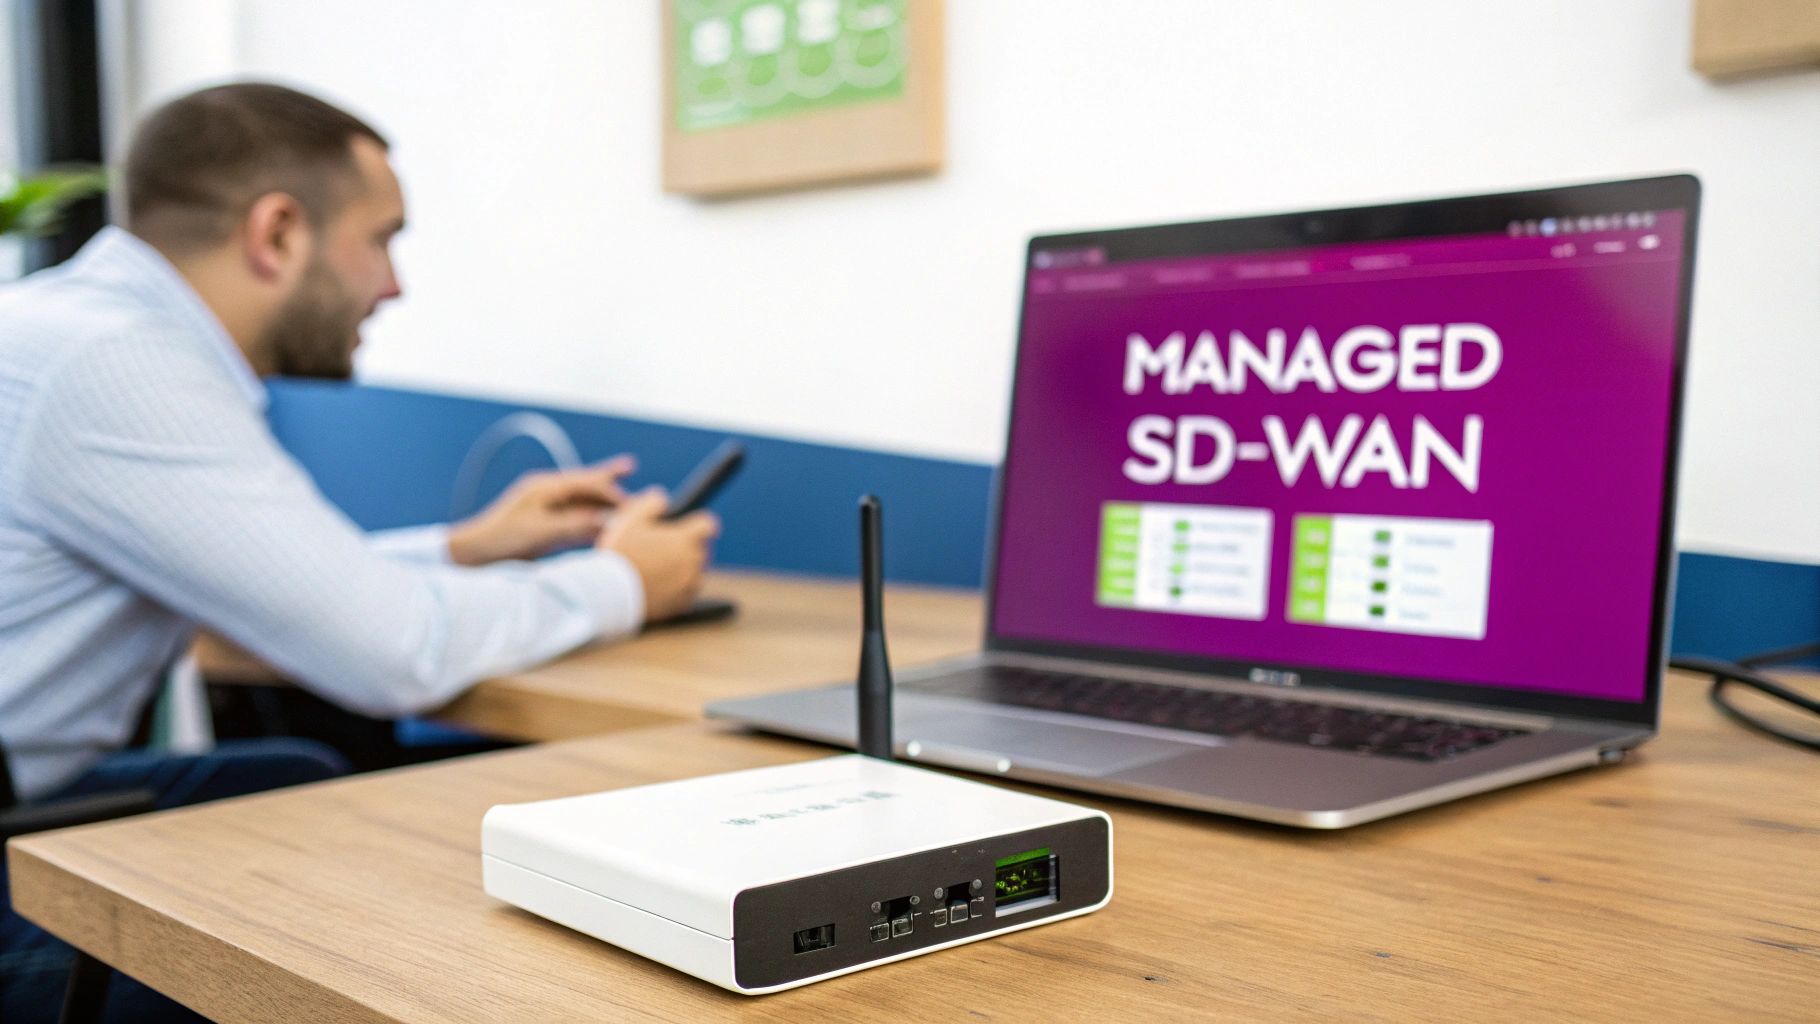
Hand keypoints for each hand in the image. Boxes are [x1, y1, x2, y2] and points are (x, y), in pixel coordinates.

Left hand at [448, 456, 634, 565]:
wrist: (473, 555)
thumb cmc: (502, 539)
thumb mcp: (541, 532)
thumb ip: (575, 525)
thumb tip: (605, 521)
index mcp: (544, 487)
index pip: (584, 482)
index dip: (609, 486)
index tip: (631, 499)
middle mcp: (546, 495)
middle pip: (585, 486)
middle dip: (609, 485)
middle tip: (634, 476)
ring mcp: (545, 511)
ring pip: (581, 505)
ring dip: (603, 506)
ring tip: (627, 505)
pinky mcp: (543, 528)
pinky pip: (573, 521)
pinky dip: (590, 523)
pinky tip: (604, 527)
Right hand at [598, 489, 719, 622]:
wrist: (610, 594)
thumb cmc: (620, 553)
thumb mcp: (631, 518)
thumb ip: (651, 502)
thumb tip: (663, 497)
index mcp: (685, 539)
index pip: (708, 524)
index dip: (699, 523)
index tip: (691, 525)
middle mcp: (693, 562)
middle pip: (700, 549)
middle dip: (686, 547)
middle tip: (661, 549)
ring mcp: (690, 585)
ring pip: (694, 572)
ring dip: (682, 569)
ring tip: (657, 569)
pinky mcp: (683, 604)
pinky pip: (686, 593)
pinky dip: (677, 589)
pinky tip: (657, 586)